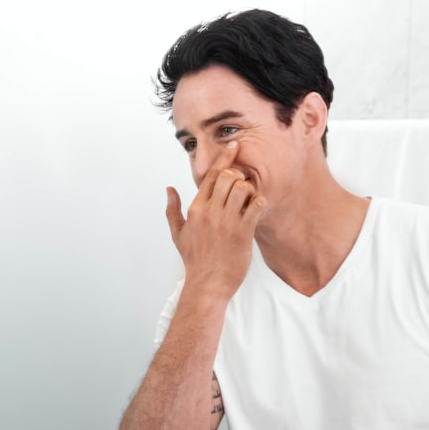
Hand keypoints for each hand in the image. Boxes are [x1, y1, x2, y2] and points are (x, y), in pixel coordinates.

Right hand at [166, 142, 264, 298]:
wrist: (208, 283)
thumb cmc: (194, 259)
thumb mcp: (178, 233)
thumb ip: (172, 209)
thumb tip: (169, 189)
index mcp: (195, 209)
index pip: (210, 175)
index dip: (224, 157)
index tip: (234, 145)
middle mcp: (210, 212)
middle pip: (228, 176)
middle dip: (238, 174)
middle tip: (242, 182)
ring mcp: (227, 221)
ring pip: (243, 187)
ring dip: (249, 188)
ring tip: (248, 198)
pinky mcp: (243, 231)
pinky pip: (257, 204)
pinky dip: (260, 201)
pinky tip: (257, 208)